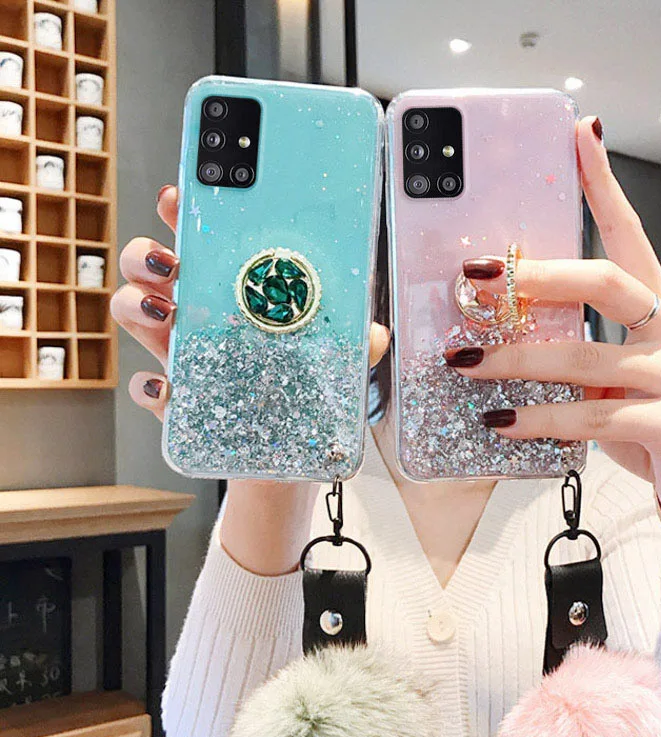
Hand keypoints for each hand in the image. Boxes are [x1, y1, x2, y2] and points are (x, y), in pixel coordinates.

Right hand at [111, 185, 390, 575]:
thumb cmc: (302, 393)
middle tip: (169, 262)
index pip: (203, 244)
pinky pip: (144, 388)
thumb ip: (352, 342)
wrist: (284, 459)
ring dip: (134, 305)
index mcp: (233, 294)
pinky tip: (167, 388)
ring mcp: (180, 356)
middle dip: (146, 254)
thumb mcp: (331, 363)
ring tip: (163, 312)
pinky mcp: (175, 402)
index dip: (185, 216)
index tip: (181, 198)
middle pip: (150, 268)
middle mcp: (199, 317)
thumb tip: (375, 332)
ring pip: (132, 312)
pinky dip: (148, 386)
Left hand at [446, 117, 660, 573]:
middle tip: (474, 279)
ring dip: (514, 359)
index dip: (603, 184)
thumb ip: (579, 346)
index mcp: (659, 308)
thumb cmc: (652, 418)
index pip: (629, 234)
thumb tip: (503, 328)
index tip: (579, 135)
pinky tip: (502, 419)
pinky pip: (592, 415)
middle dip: (532, 277)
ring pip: (583, 355)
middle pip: (601, 280)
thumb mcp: (616, 373)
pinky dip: (540, 417)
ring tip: (465, 362)